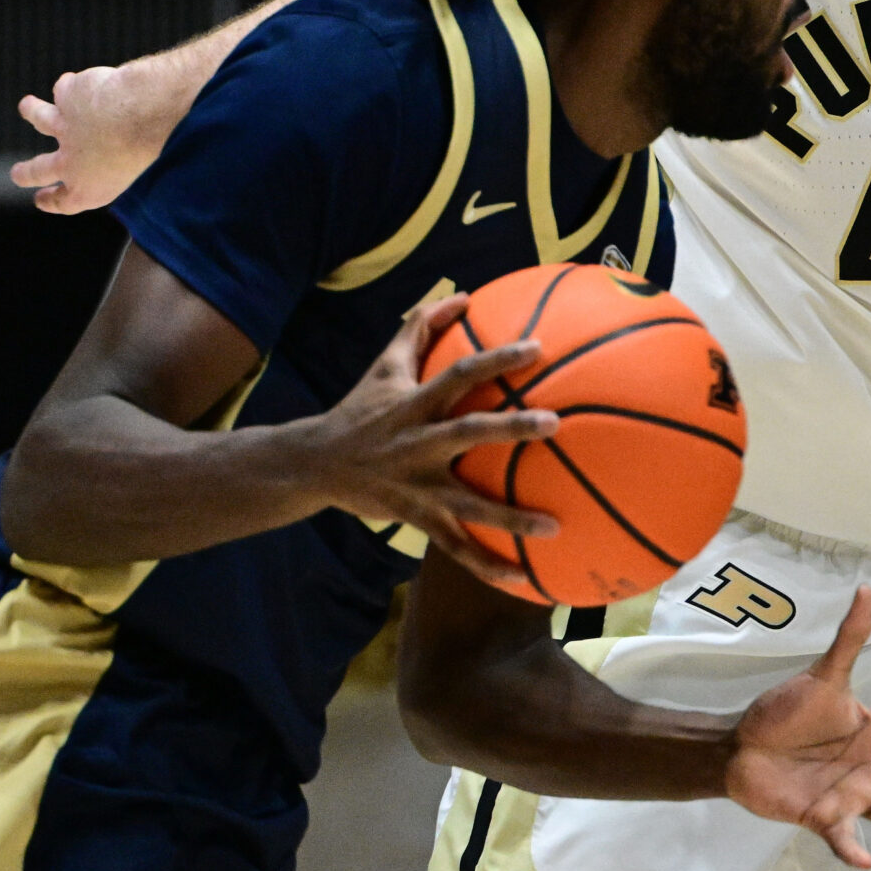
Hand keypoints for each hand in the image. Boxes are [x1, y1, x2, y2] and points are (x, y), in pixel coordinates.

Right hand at [10, 64, 170, 214]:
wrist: (145, 116)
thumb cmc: (159, 150)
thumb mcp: (152, 173)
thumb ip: (134, 166)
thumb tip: (144, 150)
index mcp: (90, 189)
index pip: (63, 201)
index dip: (50, 201)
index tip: (40, 199)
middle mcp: (70, 161)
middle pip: (38, 171)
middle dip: (26, 173)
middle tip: (17, 174)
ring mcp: (64, 126)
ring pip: (39, 118)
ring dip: (32, 111)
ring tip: (27, 106)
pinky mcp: (68, 96)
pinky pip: (65, 87)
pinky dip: (72, 84)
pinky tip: (79, 81)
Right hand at [303, 293, 555, 583]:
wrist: (315, 465)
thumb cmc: (361, 409)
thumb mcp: (385, 365)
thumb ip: (421, 328)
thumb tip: (461, 295)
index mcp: (414, 404)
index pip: (459, 373)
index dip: (495, 359)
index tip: (537, 349)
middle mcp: (417, 444)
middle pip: (468, 433)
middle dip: (509, 428)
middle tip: (554, 423)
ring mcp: (416, 486)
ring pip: (466, 504)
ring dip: (509, 518)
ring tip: (554, 526)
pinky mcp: (414, 518)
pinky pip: (454, 546)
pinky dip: (486, 563)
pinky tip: (523, 575)